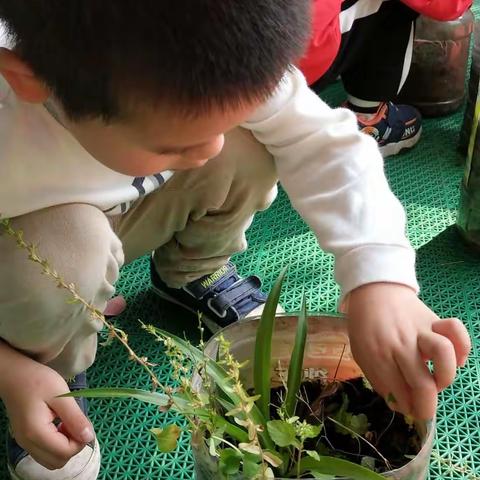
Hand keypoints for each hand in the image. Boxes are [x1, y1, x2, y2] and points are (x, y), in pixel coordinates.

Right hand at [0, 344, 94, 469]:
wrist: (14, 375)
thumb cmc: (38, 381)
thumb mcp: (61, 395)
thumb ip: (75, 418)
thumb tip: (89, 437)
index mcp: (36, 433)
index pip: (65, 452)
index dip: (80, 441)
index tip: (83, 422)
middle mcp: (28, 444)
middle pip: (58, 461)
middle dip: (73, 445)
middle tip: (74, 422)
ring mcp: (24, 443)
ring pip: (51, 460)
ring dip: (65, 446)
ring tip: (66, 423)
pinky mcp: (25, 438)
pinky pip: (44, 452)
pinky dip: (56, 444)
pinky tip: (58, 424)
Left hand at [346, 283, 470, 419]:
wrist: (374, 290)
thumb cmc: (365, 325)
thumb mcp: (360, 353)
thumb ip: (378, 379)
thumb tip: (400, 405)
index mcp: (377, 354)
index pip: (398, 394)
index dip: (406, 409)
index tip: (406, 408)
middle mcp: (400, 343)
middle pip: (422, 384)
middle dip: (426, 408)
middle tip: (422, 409)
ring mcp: (420, 330)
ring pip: (444, 353)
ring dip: (445, 377)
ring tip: (437, 381)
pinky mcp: (435, 320)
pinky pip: (457, 332)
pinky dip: (462, 349)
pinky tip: (454, 359)